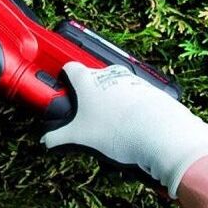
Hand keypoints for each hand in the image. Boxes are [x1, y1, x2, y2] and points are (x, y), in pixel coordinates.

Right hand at [41, 62, 207, 197]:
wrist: (159, 131)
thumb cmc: (118, 129)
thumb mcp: (80, 136)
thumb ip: (58, 137)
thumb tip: (47, 140)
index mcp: (88, 80)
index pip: (70, 68)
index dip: (63, 77)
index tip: (62, 87)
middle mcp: (108, 74)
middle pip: (92, 78)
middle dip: (87, 94)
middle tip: (85, 115)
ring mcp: (130, 80)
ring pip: (113, 85)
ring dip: (110, 99)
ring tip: (109, 124)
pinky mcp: (148, 89)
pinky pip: (133, 94)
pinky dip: (129, 105)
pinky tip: (129, 124)